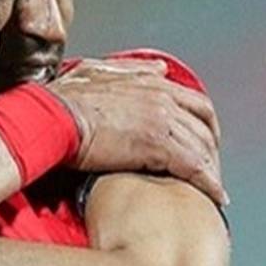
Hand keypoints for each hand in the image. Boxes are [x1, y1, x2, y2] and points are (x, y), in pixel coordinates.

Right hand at [48, 59, 227, 204]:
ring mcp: (162, 120)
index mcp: (151, 83)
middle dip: (213, 150)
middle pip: (205, 126)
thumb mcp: (97, 72)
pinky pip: (194, 167)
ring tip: (214, 190)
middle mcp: (162, 98)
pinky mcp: (156, 145)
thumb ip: (131, 70)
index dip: (207, 126)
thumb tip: (158, 68)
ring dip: (212, 170)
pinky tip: (214, 197)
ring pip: (202, 148)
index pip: (196, 104)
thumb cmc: (63, 101)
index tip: (206, 144)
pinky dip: (208, 183)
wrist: (51, 117)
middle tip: (211, 170)